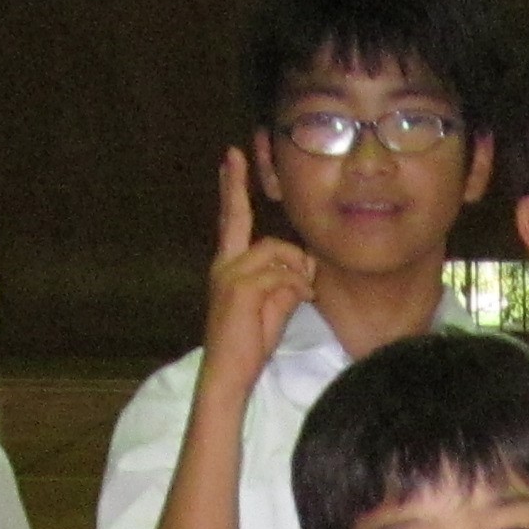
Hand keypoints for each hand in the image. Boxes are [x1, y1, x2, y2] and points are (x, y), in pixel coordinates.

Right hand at [203, 147, 317, 380]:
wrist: (228, 373)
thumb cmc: (249, 344)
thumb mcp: (271, 307)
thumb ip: (283, 282)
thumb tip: (303, 271)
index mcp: (228, 265)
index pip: (231, 219)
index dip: (232, 187)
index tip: (231, 156)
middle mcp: (224, 265)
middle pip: (260, 234)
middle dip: (276, 237)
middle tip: (278, 236)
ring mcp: (229, 275)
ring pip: (276, 255)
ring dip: (297, 276)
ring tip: (300, 299)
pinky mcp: (240, 289)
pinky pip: (281, 276)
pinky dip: (296, 289)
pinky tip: (298, 303)